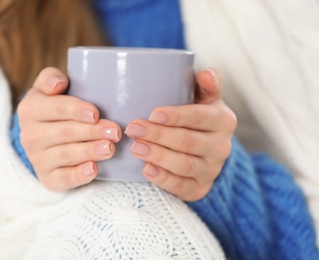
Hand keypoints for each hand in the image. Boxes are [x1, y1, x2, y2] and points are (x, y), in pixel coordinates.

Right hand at [17, 67, 121, 190]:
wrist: (42, 138)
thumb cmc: (54, 109)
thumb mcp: (47, 90)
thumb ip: (50, 78)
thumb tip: (59, 82)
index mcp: (30, 109)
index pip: (56, 108)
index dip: (76, 110)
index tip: (96, 114)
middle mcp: (29, 135)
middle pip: (65, 133)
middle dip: (92, 132)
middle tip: (115, 132)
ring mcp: (37, 159)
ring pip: (66, 155)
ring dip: (89, 152)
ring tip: (110, 148)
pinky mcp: (47, 178)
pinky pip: (62, 179)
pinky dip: (78, 176)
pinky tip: (93, 169)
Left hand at [125, 68, 236, 200]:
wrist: (207, 150)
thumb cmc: (198, 117)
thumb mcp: (206, 99)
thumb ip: (207, 84)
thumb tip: (204, 73)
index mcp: (223, 120)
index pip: (199, 118)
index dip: (177, 116)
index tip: (153, 114)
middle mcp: (221, 147)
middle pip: (188, 142)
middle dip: (158, 135)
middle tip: (133, 129)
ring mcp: (211, 170)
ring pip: (184, 165)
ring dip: (157, 156)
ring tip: (135, 147)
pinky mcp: (200, 188)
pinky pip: (182, 187)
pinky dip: (163, 179)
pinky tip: (146, 170)